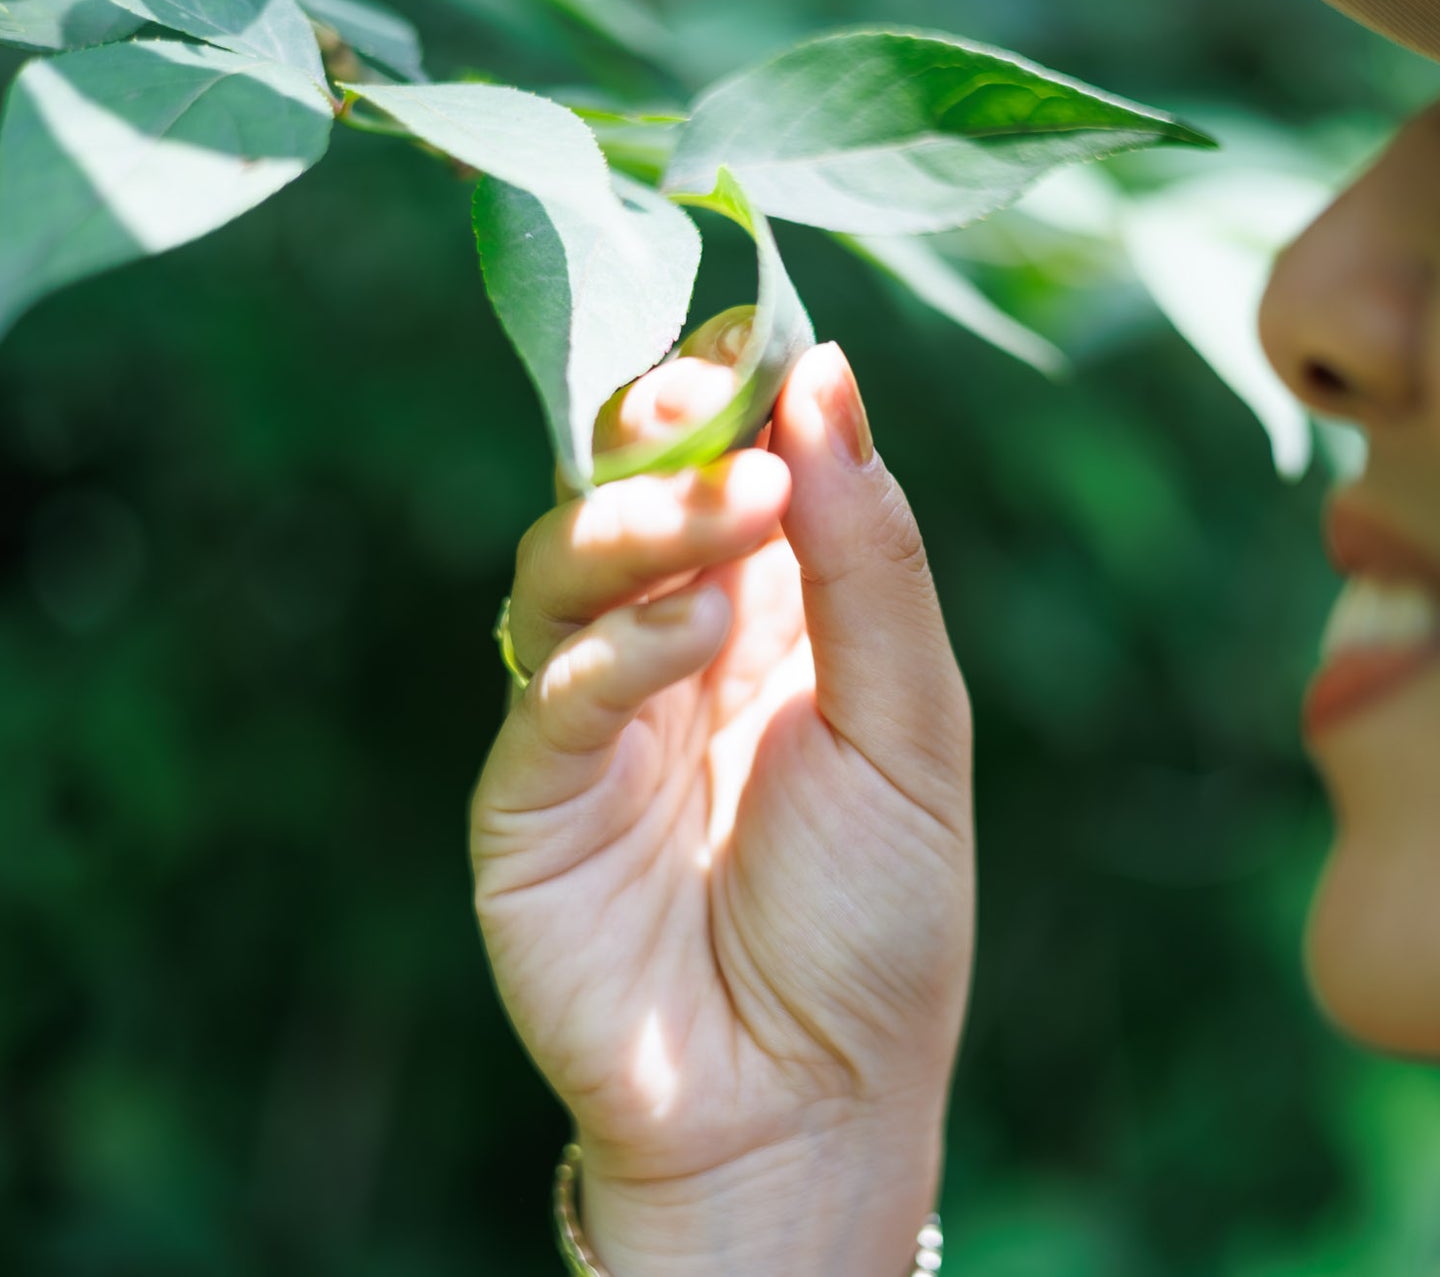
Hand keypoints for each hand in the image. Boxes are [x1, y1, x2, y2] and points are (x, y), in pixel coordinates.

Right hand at [470, 343, 973, 1275]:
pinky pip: (550, 692)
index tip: (761, 336)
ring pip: (565, 567)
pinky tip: (692, 632)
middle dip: (657, 429)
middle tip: (708, 396)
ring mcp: (590, 720)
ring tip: (734, 511)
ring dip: (643, 521)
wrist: (807, 1103)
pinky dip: (616, 645)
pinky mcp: (529, 800)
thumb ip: (869, 561)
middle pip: (623, 491)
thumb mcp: (911, 726)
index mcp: (770, 621)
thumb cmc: (875, 921)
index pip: (727, 466)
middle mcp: (668, 650)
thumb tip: (830, 377)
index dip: (732, 394)